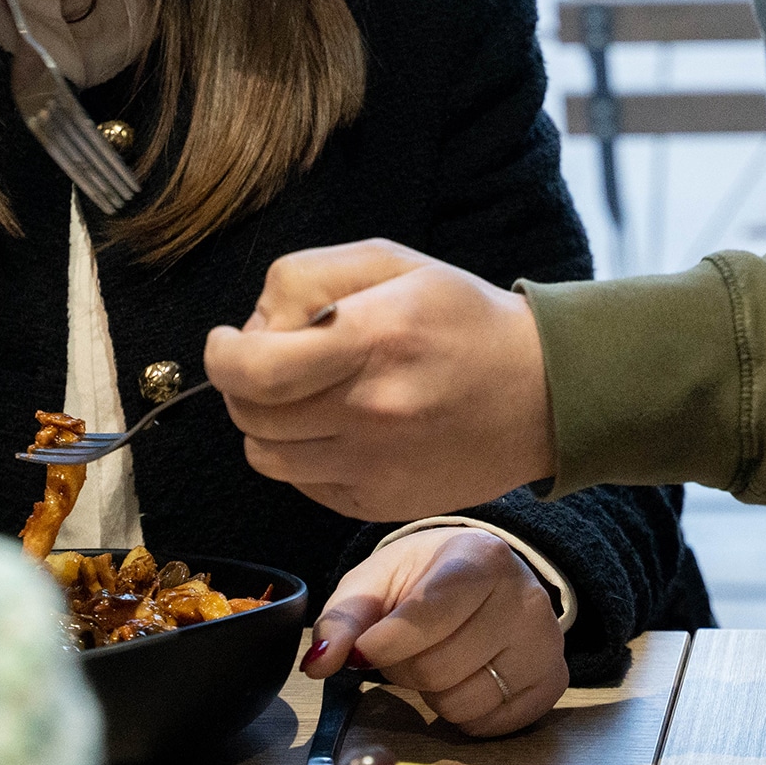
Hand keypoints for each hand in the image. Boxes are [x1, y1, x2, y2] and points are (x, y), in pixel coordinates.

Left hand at [204, 240, 556, 520]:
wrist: (542, 394)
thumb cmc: (465, 318)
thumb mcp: (393, 261)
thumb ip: (309, 277)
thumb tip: (256, 326)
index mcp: (374, 341)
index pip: (256, 369)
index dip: (222, 355)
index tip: (227, 341)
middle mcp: (370, 411)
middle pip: (250, 413)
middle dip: (244, 381)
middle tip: (277, 358)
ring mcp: (373, 466)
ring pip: (265, 455)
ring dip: (267, 421)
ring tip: (307, 392)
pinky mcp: (376, 503)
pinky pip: (301, 482)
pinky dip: (300, 454)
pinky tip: (338, 425)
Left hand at [302, 528, 566, 736]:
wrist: (484, 575)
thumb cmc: (425, 577)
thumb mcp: (376, 582)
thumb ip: (343, 619)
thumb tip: (320, 661)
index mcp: (480, 557)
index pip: (428, 615)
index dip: (386, 644)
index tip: (364, 651)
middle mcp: (523, 596)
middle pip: (438, 668)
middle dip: (405, 668)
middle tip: (407, 648)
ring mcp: (544, 641)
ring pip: (462, 702)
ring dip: (433, 692)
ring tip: (440, 658)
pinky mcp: (552, 680)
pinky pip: (489, 725)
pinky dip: (464, 713)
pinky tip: (466, 676)